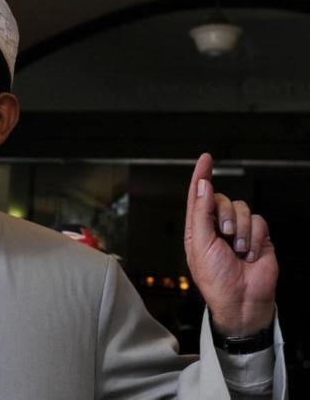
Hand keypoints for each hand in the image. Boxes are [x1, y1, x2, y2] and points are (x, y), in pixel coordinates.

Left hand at [184, 153, 277, 335]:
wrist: (242, 300)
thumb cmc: (215, 279)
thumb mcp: (200, 244)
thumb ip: (201, 213)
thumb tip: (203, 185)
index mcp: (198, 228)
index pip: (198, 195)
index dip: (201, 176)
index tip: (205, 158)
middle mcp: (217, 226)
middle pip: (221, 199)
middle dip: (224, 215)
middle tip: (226, 236)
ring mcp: (239, 230)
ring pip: (242, 208)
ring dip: (241, 230)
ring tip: (238, 250)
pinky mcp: (258, 236)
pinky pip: (260, 221)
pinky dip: (256, 238)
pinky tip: (251, 254)